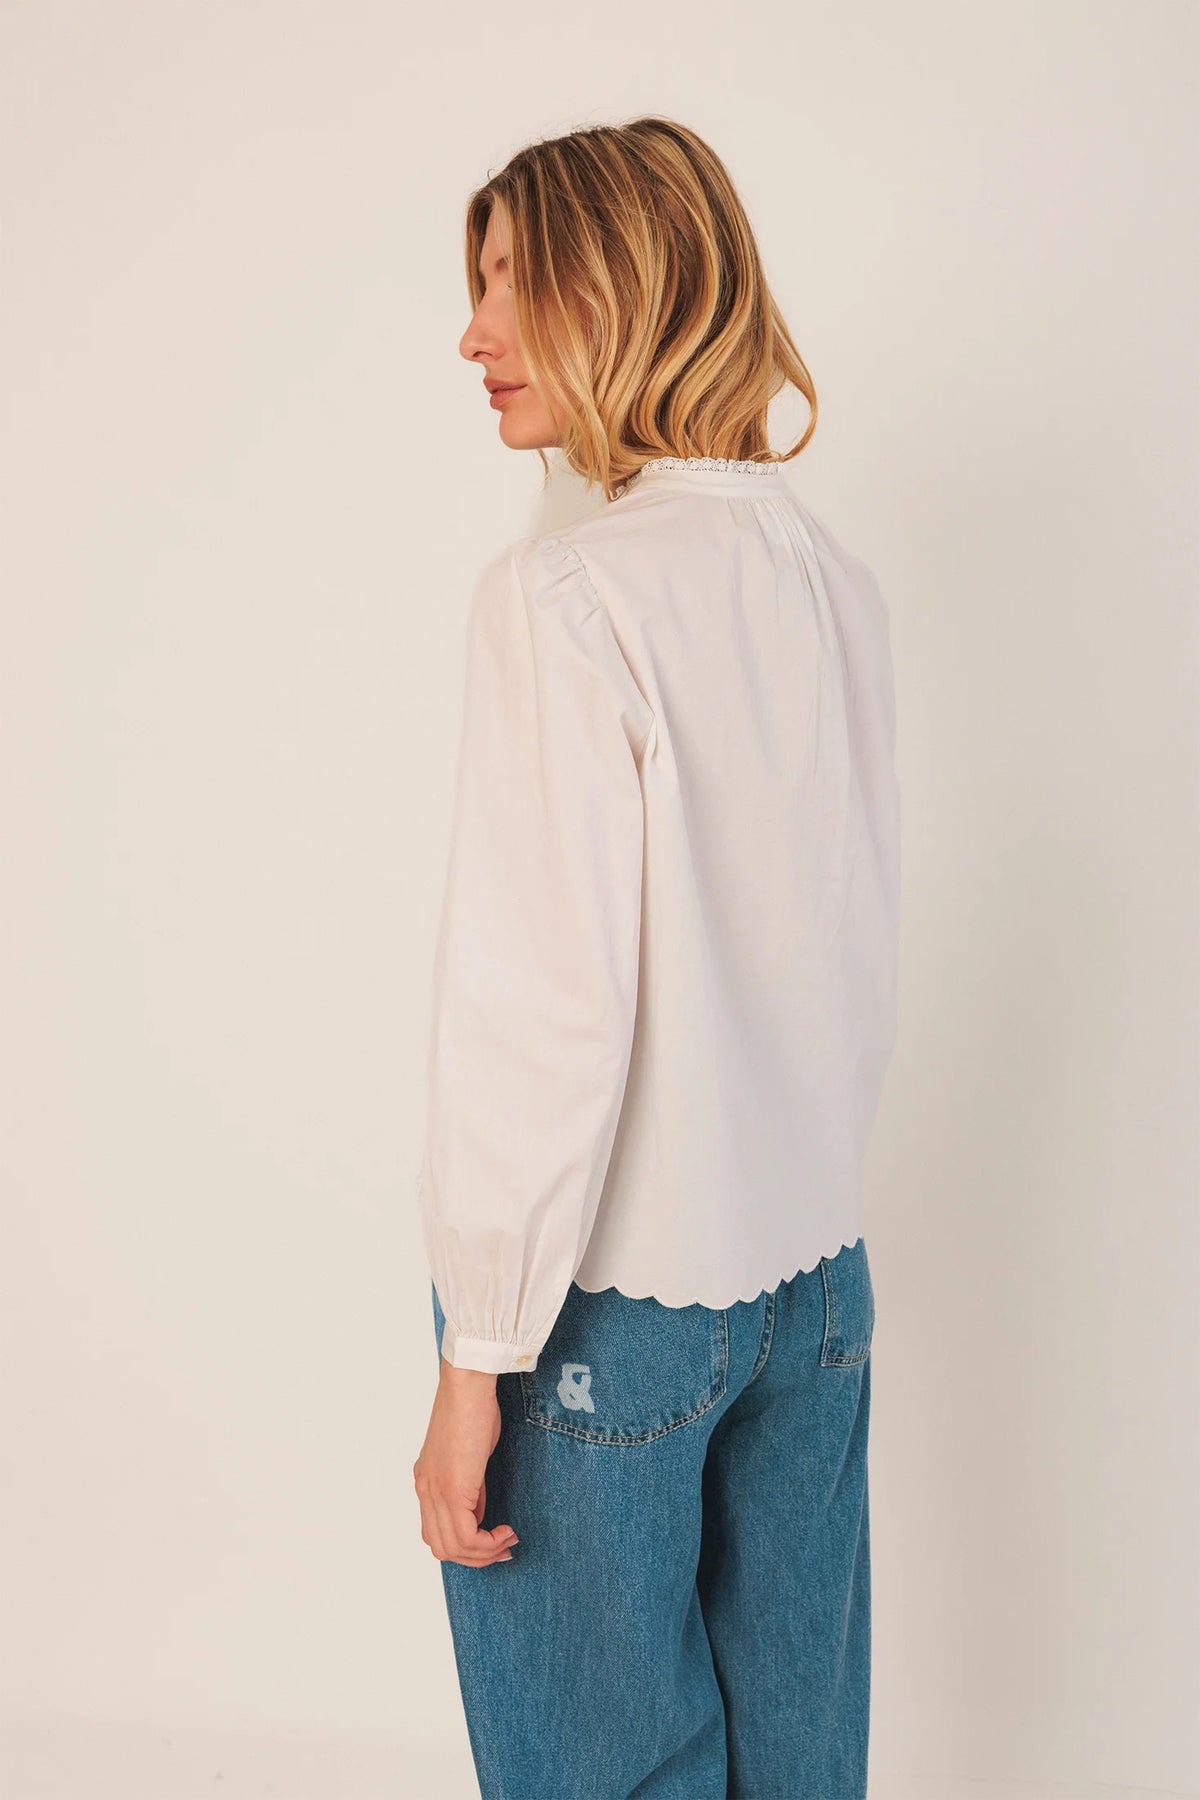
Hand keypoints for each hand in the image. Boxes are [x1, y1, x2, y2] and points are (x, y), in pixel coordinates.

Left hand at [413, 1360, 519, 1567]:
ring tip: (508, 1540)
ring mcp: (435, 1491)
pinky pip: (465, 1536)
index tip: (495, 1540)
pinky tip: (505, 1530)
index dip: (466, 1545)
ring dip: (484, 1553)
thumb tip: (478, 1511)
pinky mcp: (451, 1489)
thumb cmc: (473, 1408)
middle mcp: (425, 1490)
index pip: (436, 1533)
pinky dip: (487, 1543)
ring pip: (451, 1549)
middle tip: (504, 1547)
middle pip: (441, 1549)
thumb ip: (469, 1484)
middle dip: (476, 1557)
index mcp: (427, 1482)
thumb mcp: (469, 1455)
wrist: (468, 1386)